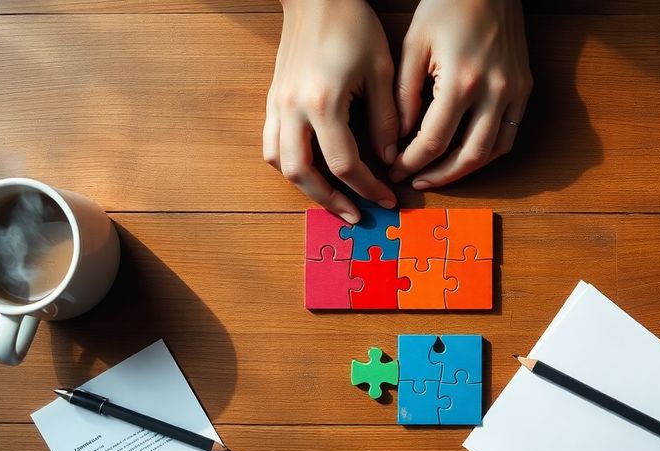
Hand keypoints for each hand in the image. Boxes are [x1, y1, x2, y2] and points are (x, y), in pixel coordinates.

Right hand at [263, 0, 399, 223]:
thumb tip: (388, 159)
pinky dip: (290, 166)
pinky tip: (312, 172)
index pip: (344, 163)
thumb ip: (384, 120)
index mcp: (323, 102)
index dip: (367, 187)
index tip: (387, 199)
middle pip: (304, 174)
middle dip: (331, 202)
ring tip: (333, 200)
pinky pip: (271, 145)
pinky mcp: (272, 100)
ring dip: (306, 188)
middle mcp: (293, 109)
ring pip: (281, 164)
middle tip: (356, 215)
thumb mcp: (381, 71)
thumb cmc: (352, 25)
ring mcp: (277, 105)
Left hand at [390, 0, 531, 189]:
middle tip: (413, 181)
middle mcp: (494, 91)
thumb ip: (404, 96)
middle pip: (467, 155)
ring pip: (493, 151)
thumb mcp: (413, 46)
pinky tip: (465, 156)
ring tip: (438, 176)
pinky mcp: (525, 88)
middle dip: (437, 175)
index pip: (433, 140)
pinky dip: (488, 152)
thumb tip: (398, 138)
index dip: (410, 161)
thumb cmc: (446, 6)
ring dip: (465, 170)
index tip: (394, 169)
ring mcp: (514, 91)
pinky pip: (510, 135)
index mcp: (461, 81)